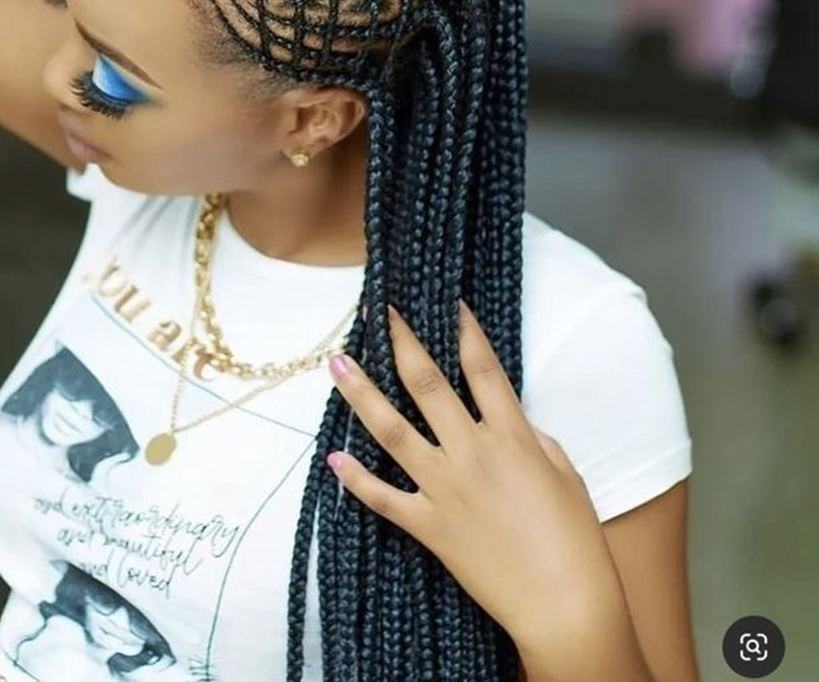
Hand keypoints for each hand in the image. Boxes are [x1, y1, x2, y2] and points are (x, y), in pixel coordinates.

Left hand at [326, 299, 623, 647]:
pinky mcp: (430, 527)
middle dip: (400, 342)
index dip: (463, 329)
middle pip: (427, 384)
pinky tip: (333, 456)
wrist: (565, 607)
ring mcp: (446, 489)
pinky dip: (356, 478)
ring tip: (337, 364)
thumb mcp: (565, 475)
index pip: (481, 367)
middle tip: (377, 310)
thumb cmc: (575, 541)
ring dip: (361, 395)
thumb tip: (511, 421)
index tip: (445, 301)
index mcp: (512, 436)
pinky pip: (384, 498)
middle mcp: (473, 454)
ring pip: (393, 431)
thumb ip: (534, 439)